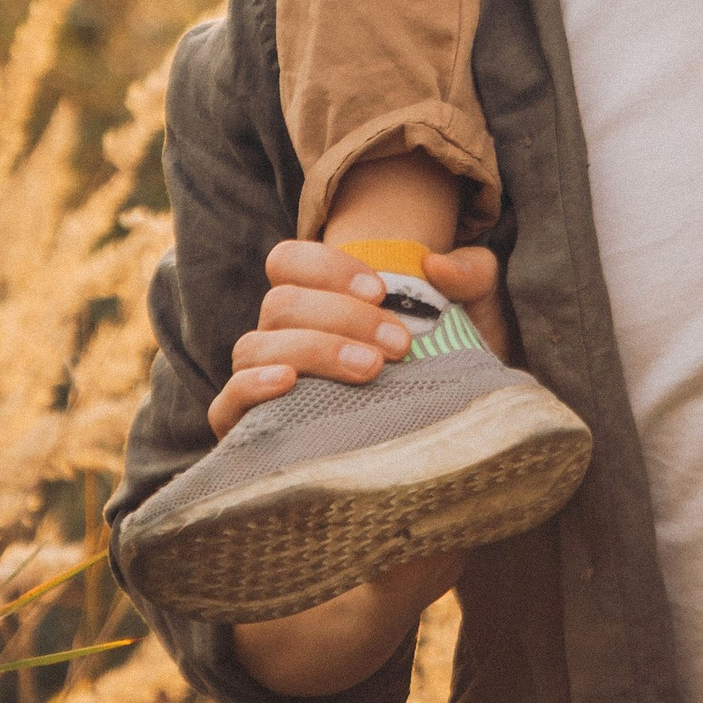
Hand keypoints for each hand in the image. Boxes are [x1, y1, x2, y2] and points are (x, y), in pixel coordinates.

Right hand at [207, 237, 509, 438]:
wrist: (447, 442)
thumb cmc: (449, 366)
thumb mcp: (474, 314)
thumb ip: (471, 274)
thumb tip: (438, 264)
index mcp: (317, 301)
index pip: (288, 261)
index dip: (327, 266)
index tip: (381, 290)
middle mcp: (281, 336)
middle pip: (281, 302)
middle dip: (341, 317)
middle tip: (398, 345)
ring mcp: (260, 381)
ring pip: (254, 345)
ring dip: (313, 350)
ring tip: (369, 369)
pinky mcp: (246, 429)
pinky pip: (228, 401)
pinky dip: (252, 386)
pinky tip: (289, 383)